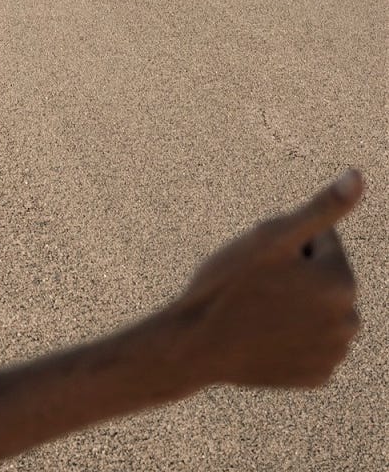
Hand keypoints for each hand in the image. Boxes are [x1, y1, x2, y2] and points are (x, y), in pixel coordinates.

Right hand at [169, 170, 363, 388]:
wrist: (193, 346)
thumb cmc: (225, 287)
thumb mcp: (268, 238)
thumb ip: (321, 209)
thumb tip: (359, 176)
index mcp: (342, 281)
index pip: (321, 243)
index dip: (284, 246)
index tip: (258, 263)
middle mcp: (349, 319)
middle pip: (322, 281)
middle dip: (295, 277)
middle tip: (253, 288)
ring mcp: (334, 351)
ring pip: (318, 313)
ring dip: (295, 308)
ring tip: (255, 313)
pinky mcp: (318, 375)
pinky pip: (311, 345)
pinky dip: (293, 340)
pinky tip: (264, 338)